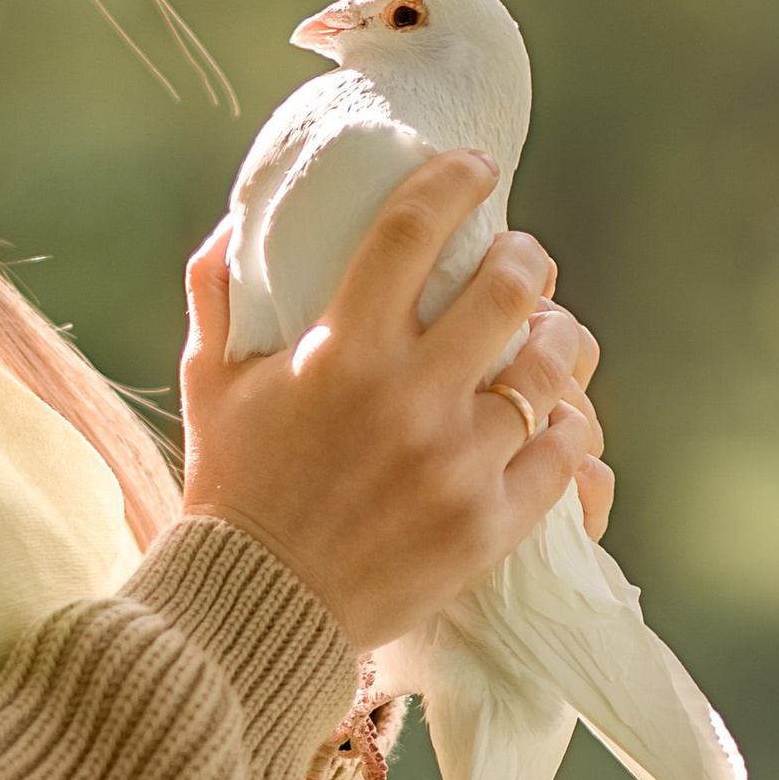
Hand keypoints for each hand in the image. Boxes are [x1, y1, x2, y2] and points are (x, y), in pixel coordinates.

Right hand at [177, 151, 608, 649]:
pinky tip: (560, 414)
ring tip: (549, 336)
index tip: (473, 170)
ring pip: (552, 369)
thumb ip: (218, 293)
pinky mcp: (489, 524)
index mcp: (339, 349)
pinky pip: (565, 454)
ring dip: (560, 338)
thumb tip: (234, 225)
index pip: (412, 230)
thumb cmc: (232, 487)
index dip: (453, 182)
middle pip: (508, 289)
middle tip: (521, 261)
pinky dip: (570, 425)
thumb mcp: (209, 382)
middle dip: (527, 260)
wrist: (256, 609)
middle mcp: (407, 397)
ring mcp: (456, 462)